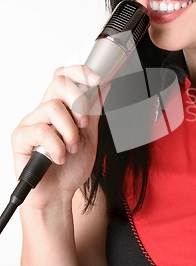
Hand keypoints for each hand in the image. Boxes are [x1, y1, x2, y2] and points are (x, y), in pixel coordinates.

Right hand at [11, 65, 108, 208]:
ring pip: (53, 107)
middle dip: (79, 100)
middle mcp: (45, 110)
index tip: (98, 79)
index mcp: (62, 107)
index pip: (65, 76)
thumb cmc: (72, 166)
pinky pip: (41, 131)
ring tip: (72, 148)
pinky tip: (59, 158)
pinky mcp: (20, 138)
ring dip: (70, 132)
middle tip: (84, 123)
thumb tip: (104, 85)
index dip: (80, 72)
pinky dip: (57, 147)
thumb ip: (93, 110)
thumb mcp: (90, 135)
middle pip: (58, 82)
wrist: (59, 193)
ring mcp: (32, 122)